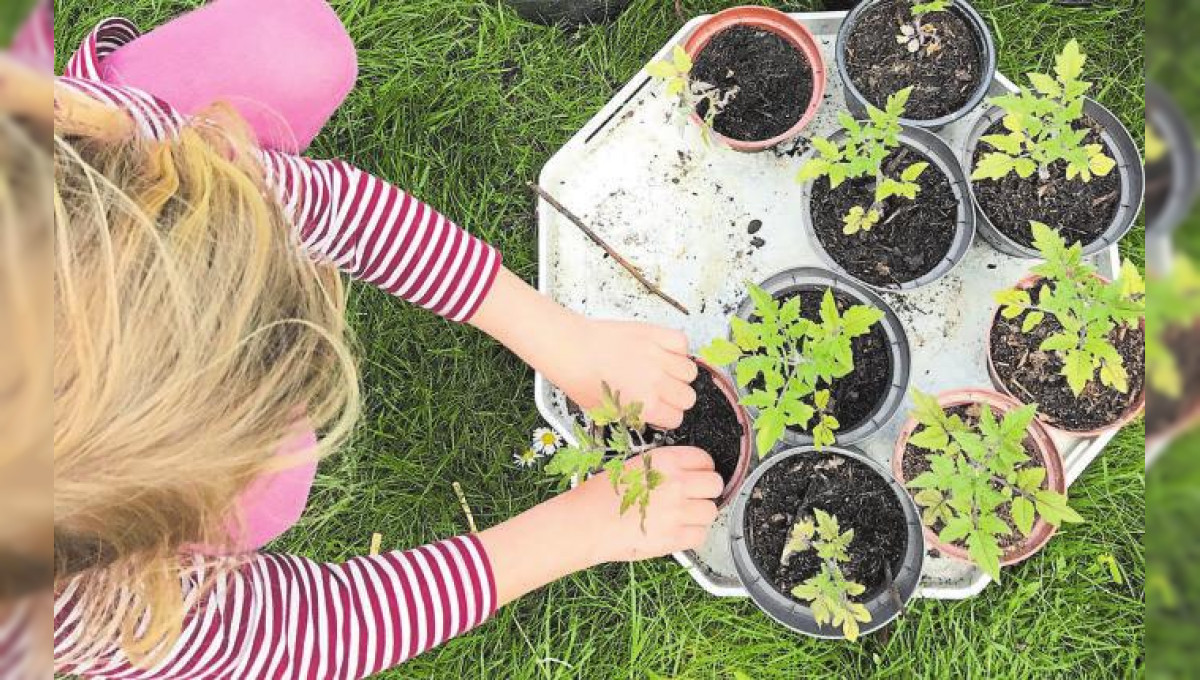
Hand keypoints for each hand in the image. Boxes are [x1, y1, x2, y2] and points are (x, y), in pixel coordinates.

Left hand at [557, 317, 698, 428]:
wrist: (572, 350)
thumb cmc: (582, 380)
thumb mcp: (607, 413)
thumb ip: (636, 416)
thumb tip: (653, 415)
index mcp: (646, 406)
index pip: (677, 418)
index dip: (666, 415)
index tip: (658, 409)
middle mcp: (657, 382)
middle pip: (688, 397)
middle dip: (675, 397)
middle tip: (660, 391)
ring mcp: (658, 356)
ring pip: (690, 371)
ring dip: (678, 373)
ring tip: (661, 370)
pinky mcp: (655, 334)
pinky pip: (682, 343)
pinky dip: (677, 348)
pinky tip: (663, 352)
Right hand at [575, 446, 722, 563]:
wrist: (585, 523)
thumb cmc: (599, 496)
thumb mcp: (632, 467)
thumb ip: (662, 467)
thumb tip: (685, 473)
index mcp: (664, 461)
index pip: (704, 460)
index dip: (702, 468)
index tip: (698, 475)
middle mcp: (675, 484)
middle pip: (715, 484)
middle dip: (706, 490)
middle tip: (695, 496)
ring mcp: (676, 512)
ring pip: (711, 511)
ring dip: (700, 513)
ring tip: (684, 515)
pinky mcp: (673, 538)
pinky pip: (700, 535)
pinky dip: (693, 534)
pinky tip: (678, 530)